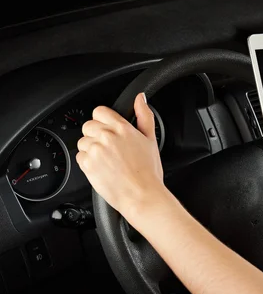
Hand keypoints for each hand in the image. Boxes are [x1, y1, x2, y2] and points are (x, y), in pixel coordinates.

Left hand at [76, 93, 165, 217]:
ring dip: (91, 149)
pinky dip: (88, 162)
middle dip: (96, 135)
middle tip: (110, 148)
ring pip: (83, 141)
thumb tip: (140, 98)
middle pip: (89, 126)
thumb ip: (144, 115)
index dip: (103, 120)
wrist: (141, 195)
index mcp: (122, 128)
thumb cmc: (148, 171)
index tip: (108, 129)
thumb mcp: (151, 140)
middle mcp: (106, 136)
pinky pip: (80, 157)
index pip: (100, 111)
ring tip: (107, 161)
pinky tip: (102, 168)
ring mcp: (95, 150)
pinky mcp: (87, 164)